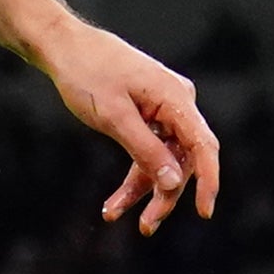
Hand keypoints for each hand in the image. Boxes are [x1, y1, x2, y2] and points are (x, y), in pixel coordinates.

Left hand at [38, 22, 224, 229]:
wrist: (64, 46)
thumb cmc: (87, 74)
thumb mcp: (114, 117)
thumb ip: (145, 151)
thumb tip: (175, 184)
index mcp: (176, 97)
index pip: (203, 146)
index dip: (208, 181)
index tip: (205, 212)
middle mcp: (177, 102)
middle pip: (183, 159)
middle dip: (165, 195)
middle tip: (146, 226)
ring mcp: (164, 109)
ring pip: (164, 160)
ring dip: (144, 190)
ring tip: (115, 214)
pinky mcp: (149, 115)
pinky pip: (149, 151)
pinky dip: (134, 175)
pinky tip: (115, 202)